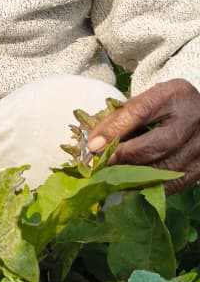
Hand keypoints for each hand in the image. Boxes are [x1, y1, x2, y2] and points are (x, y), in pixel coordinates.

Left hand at [87, 78, 199, 192]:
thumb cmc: (164, 107)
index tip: (93, 145)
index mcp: (175, 94)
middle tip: (101, 166)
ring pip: (165, 168)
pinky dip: (151, 187)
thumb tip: (94, 144)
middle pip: (156, 145)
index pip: (141, 112)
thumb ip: (121, 118)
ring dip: (134, 177)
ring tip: (111, 180)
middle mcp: (193, 118)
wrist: (197, 113)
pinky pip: (174, 183)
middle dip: (123, 157)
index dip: (114, 130)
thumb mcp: (146, 101)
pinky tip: (132, 188)